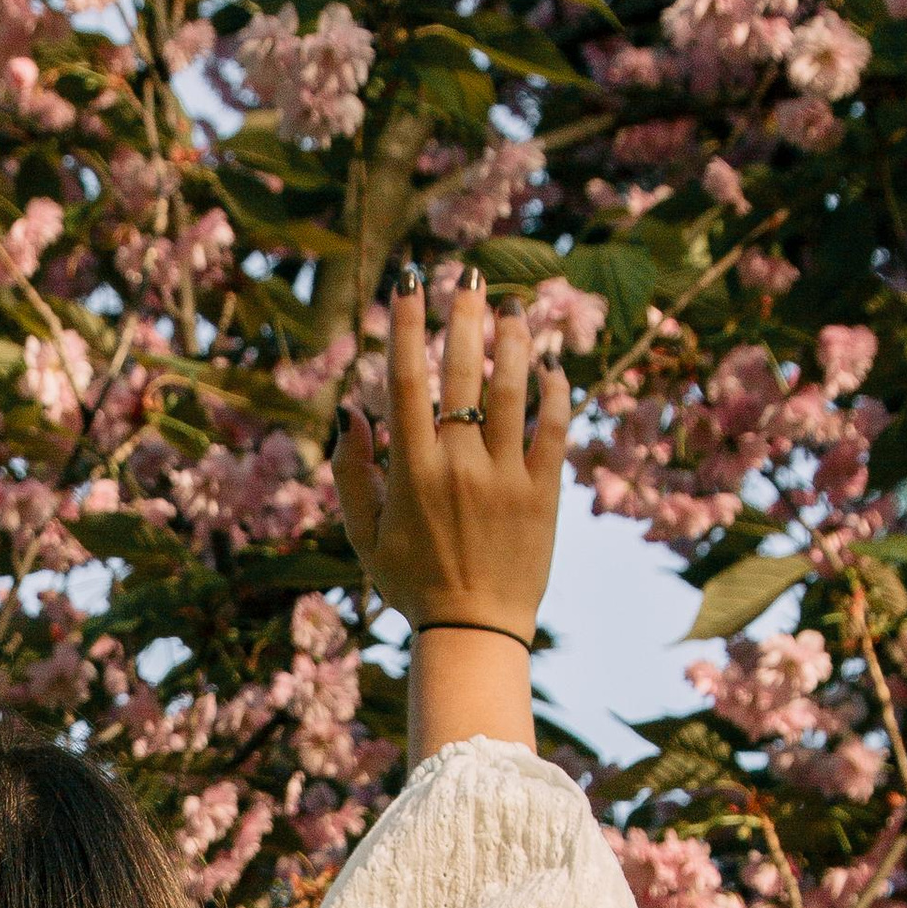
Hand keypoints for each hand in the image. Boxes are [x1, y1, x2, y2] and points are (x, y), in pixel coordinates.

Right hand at [334, 268, 568, 641]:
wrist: (474, 631)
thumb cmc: (412, 583)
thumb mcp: (364, 535)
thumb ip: (350, 471)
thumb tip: (350, 409)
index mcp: (411, 470)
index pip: (407, 380)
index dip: (407, 325)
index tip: (409, 282)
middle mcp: (458, 465)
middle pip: (463, 371)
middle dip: (464, 315)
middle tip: (468, 275)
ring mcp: (505, 477)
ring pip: (513, 389)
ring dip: (515, 340)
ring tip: (515, 310)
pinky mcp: (543, 493)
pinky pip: (555, 427)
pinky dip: (556, 391)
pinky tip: (552, 365)